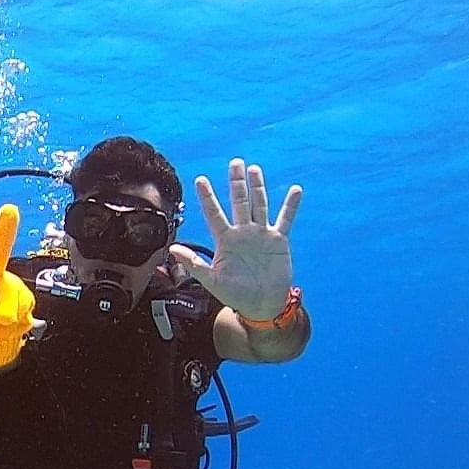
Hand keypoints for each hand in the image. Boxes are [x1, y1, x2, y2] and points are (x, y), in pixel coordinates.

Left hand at [169, 158, 301, 321]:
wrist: (261, 305)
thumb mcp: (212, 280)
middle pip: (239, 202)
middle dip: (236, 183)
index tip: (201, 179)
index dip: (208, 197)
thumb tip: (171, 250)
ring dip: (258, 187)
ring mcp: (261, 234)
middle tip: (235, 163)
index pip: (214, 213)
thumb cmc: (235, 295)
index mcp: (225, 240)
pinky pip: (286, 219)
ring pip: (259, 205)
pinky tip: (296, 190)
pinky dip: (291, 205)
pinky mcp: (279, 240)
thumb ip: (194, 263)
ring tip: (254, 169)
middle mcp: (243, 232)